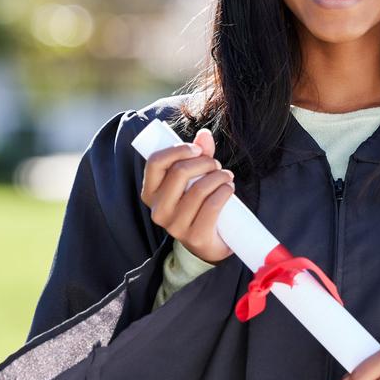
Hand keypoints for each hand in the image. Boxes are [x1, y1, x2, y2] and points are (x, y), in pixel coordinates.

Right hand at [138, 127, 234, 263]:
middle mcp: (158, 211)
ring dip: (218, 176)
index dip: (178, 150)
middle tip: (216, 165)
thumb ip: (197, 155)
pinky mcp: (195, 237)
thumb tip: (204, 134)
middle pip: (180, 172)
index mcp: (150, 193)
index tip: (197, 149)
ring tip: (226, 177)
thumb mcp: (193, 179)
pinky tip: (229, 188)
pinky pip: (212, 206)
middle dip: (204, 162)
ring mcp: (175, 226)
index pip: (155, 162)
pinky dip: (225, 192)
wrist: (209, 245)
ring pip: (199, 188)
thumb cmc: (198, 205)